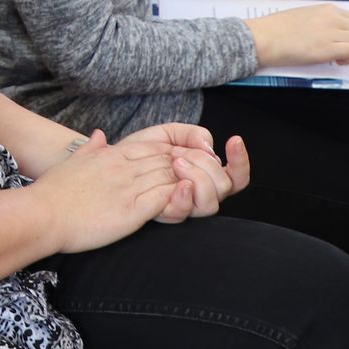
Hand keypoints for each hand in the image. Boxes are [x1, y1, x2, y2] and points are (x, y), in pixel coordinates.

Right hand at [27, 130, 194, 253]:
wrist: (42, 215)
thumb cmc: (52, 192)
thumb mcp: (71, 162)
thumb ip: (89, 148)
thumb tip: (98, 134)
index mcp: (110, 156)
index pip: (152, 148)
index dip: (172, 153)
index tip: (182, 162)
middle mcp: (122, 168)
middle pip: (166, 160)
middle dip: (186, 167)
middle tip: (200, 176)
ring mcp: (127, 188)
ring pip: (169, 177)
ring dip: (186, 182)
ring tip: (197, 191)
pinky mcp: (131, 211)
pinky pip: (164, 199)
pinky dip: (178, 199)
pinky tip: (185, 202)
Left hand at [121, 122, 251, 220]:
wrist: (107, 165)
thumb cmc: (137, 153)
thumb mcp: (166, 134)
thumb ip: (191, 133)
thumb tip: (209, 145)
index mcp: (203, 177)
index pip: (236, 176)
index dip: (241, 160)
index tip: (234, 140)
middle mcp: (197, 195)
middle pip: (225, 188)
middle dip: (207, 165)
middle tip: (181, 154)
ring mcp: (182, 206)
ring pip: (210, 203)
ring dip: (198, 178)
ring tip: (176, 162)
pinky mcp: (164, 214)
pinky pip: (183, 213)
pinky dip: (185, 197)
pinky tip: (180, 183)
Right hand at [250, 3, 348, 66]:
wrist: (263, 37)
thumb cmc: (277, 29)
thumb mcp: (304, 16)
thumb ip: (323, 21)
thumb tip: (336, 34)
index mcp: (327, 9)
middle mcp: (333, 18)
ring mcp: (331, 32)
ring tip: (342, 57)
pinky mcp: (327, 48)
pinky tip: (336, 61)